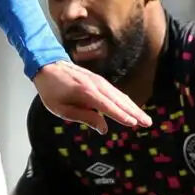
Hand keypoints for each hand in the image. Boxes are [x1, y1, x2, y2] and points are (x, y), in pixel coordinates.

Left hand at [33, 60, 150, 133]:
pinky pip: (115, 92)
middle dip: (134, 112)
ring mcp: (99, 81)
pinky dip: (125, 101)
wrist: (47, 66)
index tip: (133, 123)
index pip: (108, 106)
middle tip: (147, 123)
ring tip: (144, 119)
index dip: (121, 115)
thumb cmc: (51, 91)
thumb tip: (103, 128)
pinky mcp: (99, 80)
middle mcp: (96, 85)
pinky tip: (132, 108)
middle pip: (119, 101)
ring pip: (120, 96)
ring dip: (133, 107)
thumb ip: (83, 117)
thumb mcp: (61, 109)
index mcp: (86, 93)